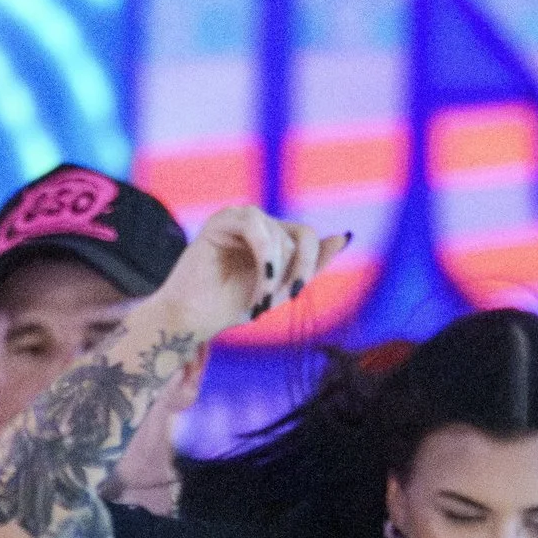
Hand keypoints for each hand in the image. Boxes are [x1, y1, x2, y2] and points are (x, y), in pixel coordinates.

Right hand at [151, 206, 348, 345]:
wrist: (191, 318)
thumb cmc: (229, 307)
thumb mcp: (279, 290)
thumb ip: (310, 266)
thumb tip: (346, 236)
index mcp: (273, 236)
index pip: (307, 237)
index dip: (309, 263)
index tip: (295, 292)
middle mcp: (259, 223)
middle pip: (295, 239)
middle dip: (287, 275)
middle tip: (266, 304)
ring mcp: (240, 218)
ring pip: (278, 236)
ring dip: (274, 274)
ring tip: (258, 301)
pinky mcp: (223, 219)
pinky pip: (257, 227)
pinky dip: (264, 258)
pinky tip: (259, 282)